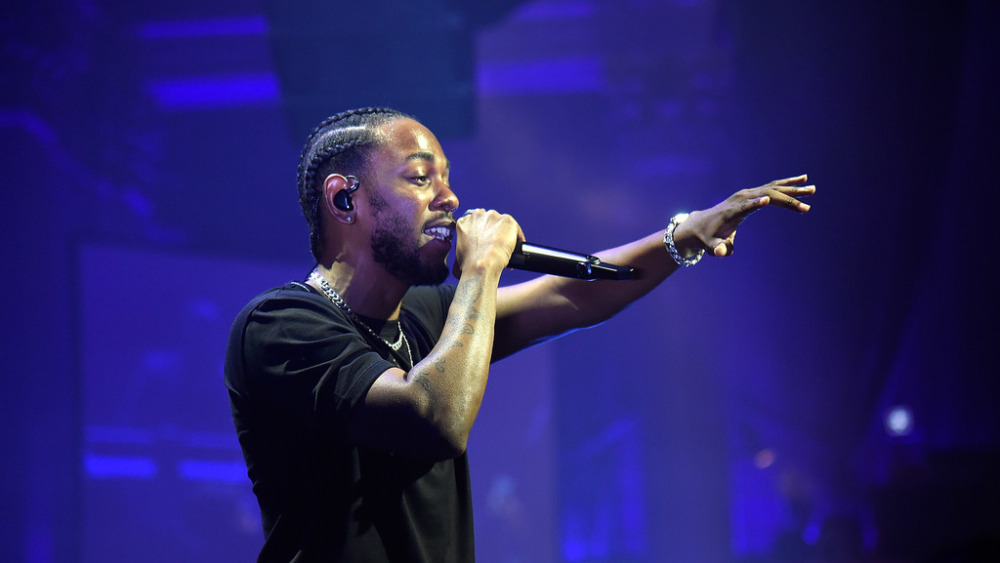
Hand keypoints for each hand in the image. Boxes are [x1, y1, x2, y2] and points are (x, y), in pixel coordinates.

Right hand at [453, 208, 523, 277]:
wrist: (482, 264)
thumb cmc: (470, 263)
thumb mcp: (460, 250)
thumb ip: (466, 243)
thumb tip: (474, 249)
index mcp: (464, 221)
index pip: (475, 220)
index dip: (481, 230)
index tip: (485, 239)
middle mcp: (477, 215)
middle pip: (489, 219)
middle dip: (493, 230)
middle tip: (496, 244)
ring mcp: (492, 216)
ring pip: (501, 223)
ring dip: (504, 232)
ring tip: (506, 247)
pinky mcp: (506, 220)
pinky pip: (515, 227)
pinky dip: (517, 236)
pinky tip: (517, 246)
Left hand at [675, 174, 814, 256]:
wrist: (701, 223)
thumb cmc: (708, 237)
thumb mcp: (710, 246)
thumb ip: (717, 249)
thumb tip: (721, 253)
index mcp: (733, 212)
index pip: (745, 206)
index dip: (755, 204)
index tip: (768, 200)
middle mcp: (741, 198)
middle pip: (766, 195)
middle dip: (786, 201)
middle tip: (807, 206)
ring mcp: (747, 193)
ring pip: (773, 188)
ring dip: (793, 189)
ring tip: (812, 189)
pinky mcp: (752, 193)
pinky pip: (772, 187)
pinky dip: (787, 184)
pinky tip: (802, 181)